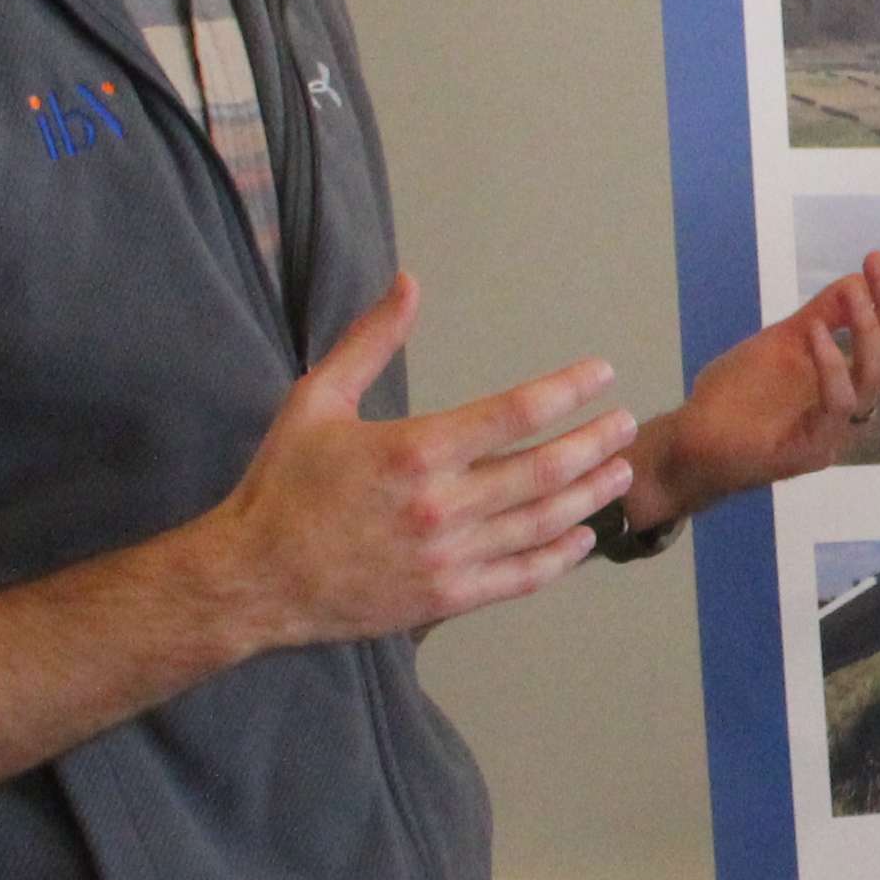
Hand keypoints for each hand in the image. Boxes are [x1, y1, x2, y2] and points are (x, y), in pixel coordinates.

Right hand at [201, 274, 635, 647]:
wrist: (254, 579)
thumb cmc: (283, 485)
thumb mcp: (317, 399)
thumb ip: (371, 341)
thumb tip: (408, 282)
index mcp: (415, 450)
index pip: (516, 412)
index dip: (568, 389)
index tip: (602, 374)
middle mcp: (441, 506)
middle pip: (545, 469)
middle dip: (596, 443)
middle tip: (625, 424)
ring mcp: (449, 557)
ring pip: (543, 523)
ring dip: (590, 496)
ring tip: (620, 472)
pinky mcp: (447, 597)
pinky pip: (522, 576)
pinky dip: (560, 556)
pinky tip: (582, 536)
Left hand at [629, 251, 879, 526]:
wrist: (691, 442)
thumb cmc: (737, 396)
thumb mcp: (782, 342)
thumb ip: (820, 315)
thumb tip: (857, 281)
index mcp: (856, 381)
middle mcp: (858, 406)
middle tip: (876, 264)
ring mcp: (838, 430)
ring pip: (878, 377)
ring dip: (868, 328)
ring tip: (852, 291)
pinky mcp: (812, 449)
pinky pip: (837, 405)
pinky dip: (831, 364)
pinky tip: (814, 335)